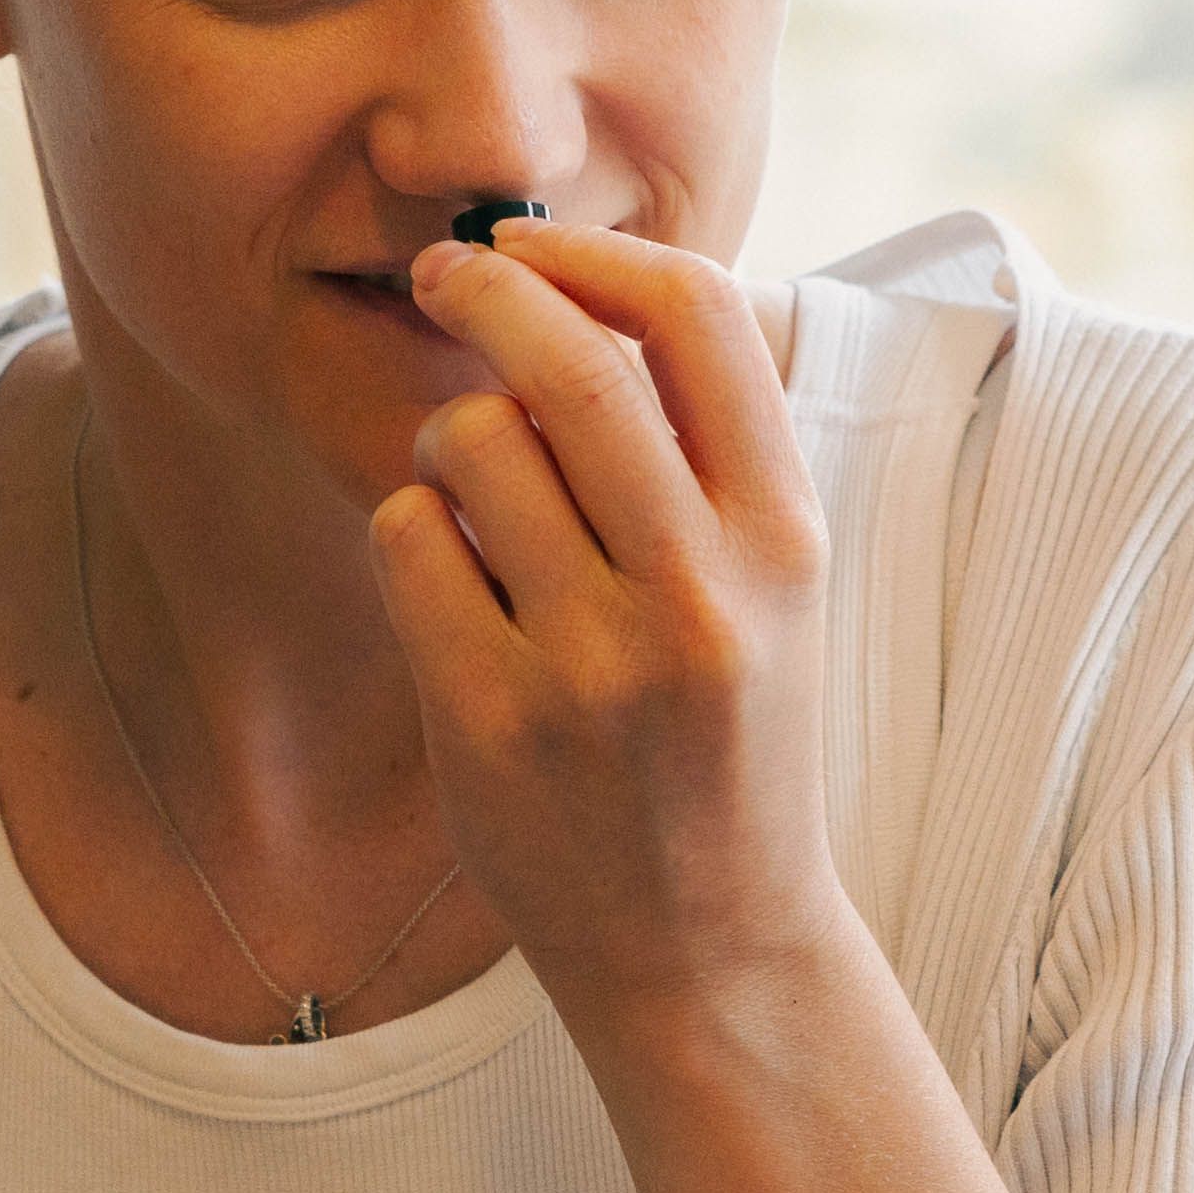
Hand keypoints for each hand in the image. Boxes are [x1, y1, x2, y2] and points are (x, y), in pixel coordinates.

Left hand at [366, 223, 856, 1016]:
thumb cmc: (725, 739)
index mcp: (787, 538)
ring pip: (471, 444)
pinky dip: (411, 540)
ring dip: (450, 446)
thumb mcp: (773, 587)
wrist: (712, 947)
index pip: (702, 317)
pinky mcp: (497, 725)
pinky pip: (406, 541)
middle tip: (443, 273)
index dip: (598, 253)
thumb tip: (594, 281)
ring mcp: (597, 665)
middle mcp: (703, 594)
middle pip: (567, 361)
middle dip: (484, 288)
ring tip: (481, 509)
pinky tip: (453, 595)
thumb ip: (708, 451)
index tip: (533, 244)